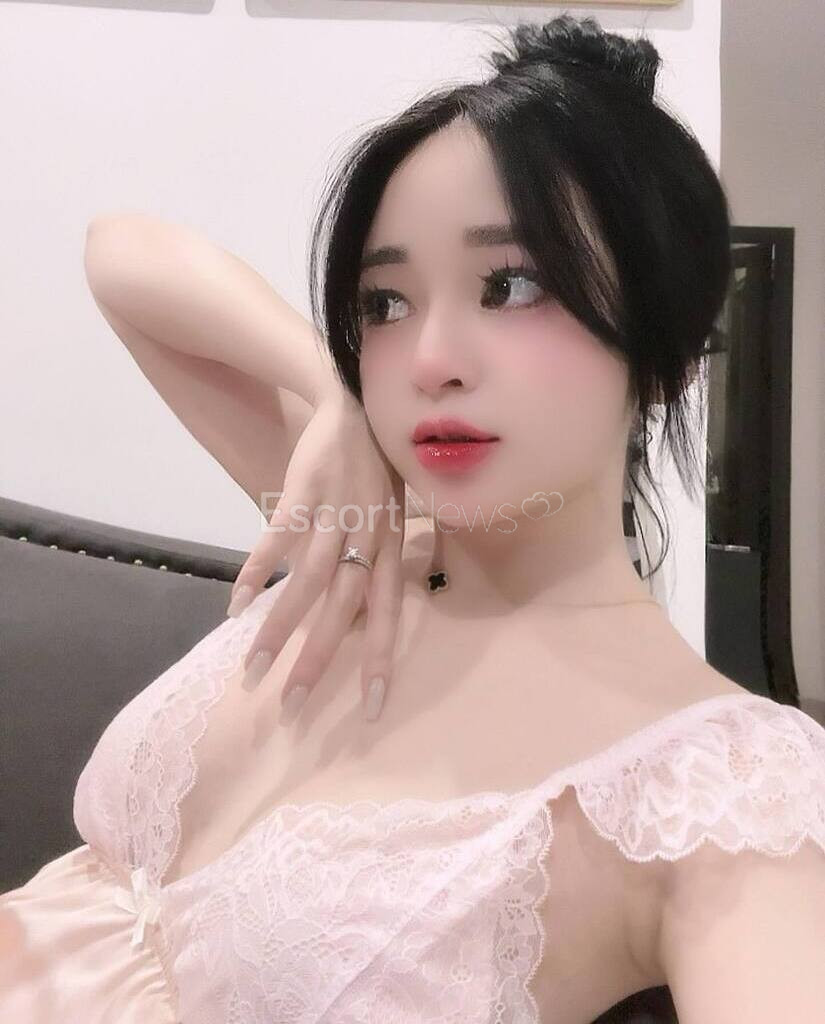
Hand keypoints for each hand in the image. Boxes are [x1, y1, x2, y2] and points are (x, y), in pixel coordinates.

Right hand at [226, 387, 406, 722]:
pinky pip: (279, 536)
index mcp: (391, 546)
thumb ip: (382, 560)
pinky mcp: (305, 490)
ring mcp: (336, 511)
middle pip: (346, 606)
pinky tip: (236, 603)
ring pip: (309, 579)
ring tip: (253, 666)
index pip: (390, 613)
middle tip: (291, 705)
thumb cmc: (375, 466)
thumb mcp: (394, 514)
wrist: (354, 401)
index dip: (382, 660)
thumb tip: (368, 614)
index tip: (373, 710)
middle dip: (319, 658)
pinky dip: (257, 569)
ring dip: (279, 625)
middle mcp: (368, 534)